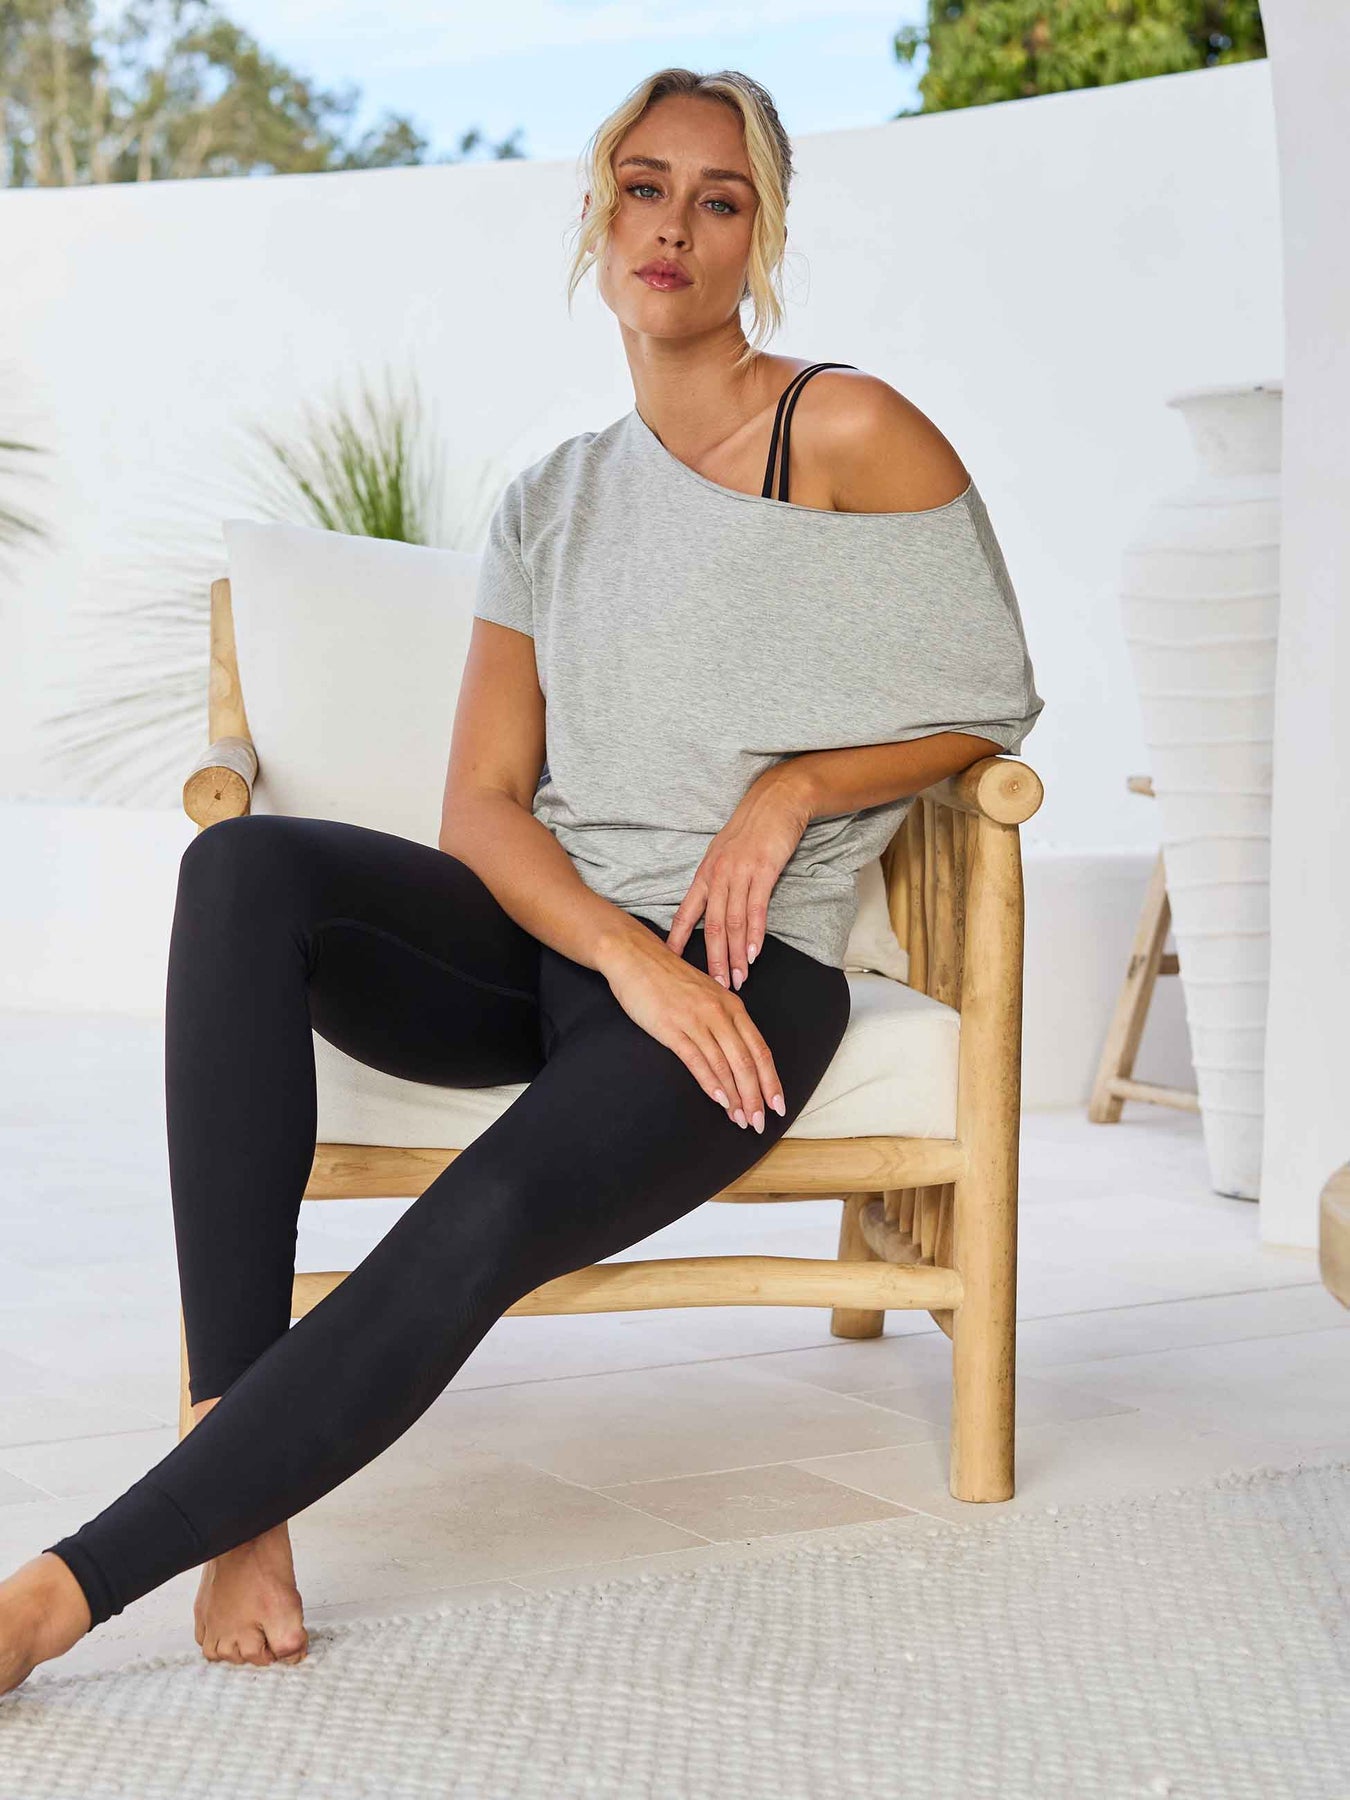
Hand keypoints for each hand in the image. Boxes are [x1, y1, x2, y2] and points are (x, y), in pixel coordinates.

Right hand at [599, 922, 785, 1131]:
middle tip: (759, 1122)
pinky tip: (719, 1101)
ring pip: (725, 1065)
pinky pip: (697, 1060)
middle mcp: (719, 1013)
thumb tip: (736, 1052)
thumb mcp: (706, 994)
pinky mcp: (672, 1028)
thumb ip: (723, 1019)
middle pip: (747, 1061)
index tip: (777, 1104)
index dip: (771, 1080)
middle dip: (756, 1096)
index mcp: (732, 1005)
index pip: (760, 1049)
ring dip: (735, 1097)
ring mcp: (696, 1020)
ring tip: (741, 1120)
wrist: (635, 956)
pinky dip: (711, 1083)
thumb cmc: (669, 978)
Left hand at [665, 766, 812, 991]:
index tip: (668, 964)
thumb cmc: (750, 830)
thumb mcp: (724, 855)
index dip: (676, 940)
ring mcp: (740, 873)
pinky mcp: (763, 871)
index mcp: (705, 874)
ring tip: (738, 979)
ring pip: (733, 922)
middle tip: (715, 986)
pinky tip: (753, 953)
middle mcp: (718, 876)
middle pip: (711, 926)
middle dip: (712, 960)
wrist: (775, 802)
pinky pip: (756, 909)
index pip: (685, 913)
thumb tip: (709, 911)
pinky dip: (754, 934)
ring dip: (735, 955)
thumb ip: (716, 882)